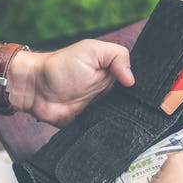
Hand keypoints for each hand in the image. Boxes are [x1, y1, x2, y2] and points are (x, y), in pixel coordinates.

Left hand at [8, 40, 133, 125]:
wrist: (35, 88)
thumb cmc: (60, 65)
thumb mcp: (92, 50)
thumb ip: (117, 57)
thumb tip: (132, 80)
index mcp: (113, 72)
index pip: (136, 81)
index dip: (142, 86)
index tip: (147, 92)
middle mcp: (110, 91)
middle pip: (132, 102)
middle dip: (136, 106)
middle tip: (139, 108)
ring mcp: (101, 109)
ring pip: (122, 118)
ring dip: (124, 119)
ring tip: (129, 120)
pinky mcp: (91, 124)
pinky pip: (106, 130)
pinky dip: (109, 131)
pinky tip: (114, 130)